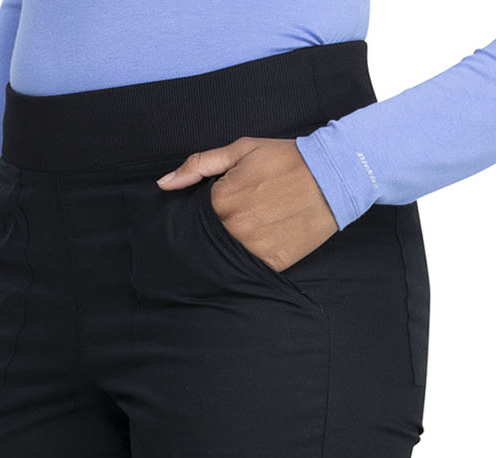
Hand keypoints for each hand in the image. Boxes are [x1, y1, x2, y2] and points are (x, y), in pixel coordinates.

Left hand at [157, 136, 337, 272]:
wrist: (331, 177)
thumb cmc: (285, 159)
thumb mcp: (240, 150)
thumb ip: (198, 165)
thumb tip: (164, 183)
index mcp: (220, 200)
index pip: (195, 216)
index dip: (204, 211)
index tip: (217, 206)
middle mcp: (233, 229)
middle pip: (209, 238)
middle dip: (217, 229)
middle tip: (239, 216)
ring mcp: (252, 249)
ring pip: (226, 256)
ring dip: (231, 247)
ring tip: (251, 228)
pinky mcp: (271, 263)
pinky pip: (249, 267)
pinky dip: (249, 258)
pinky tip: (261, 241)